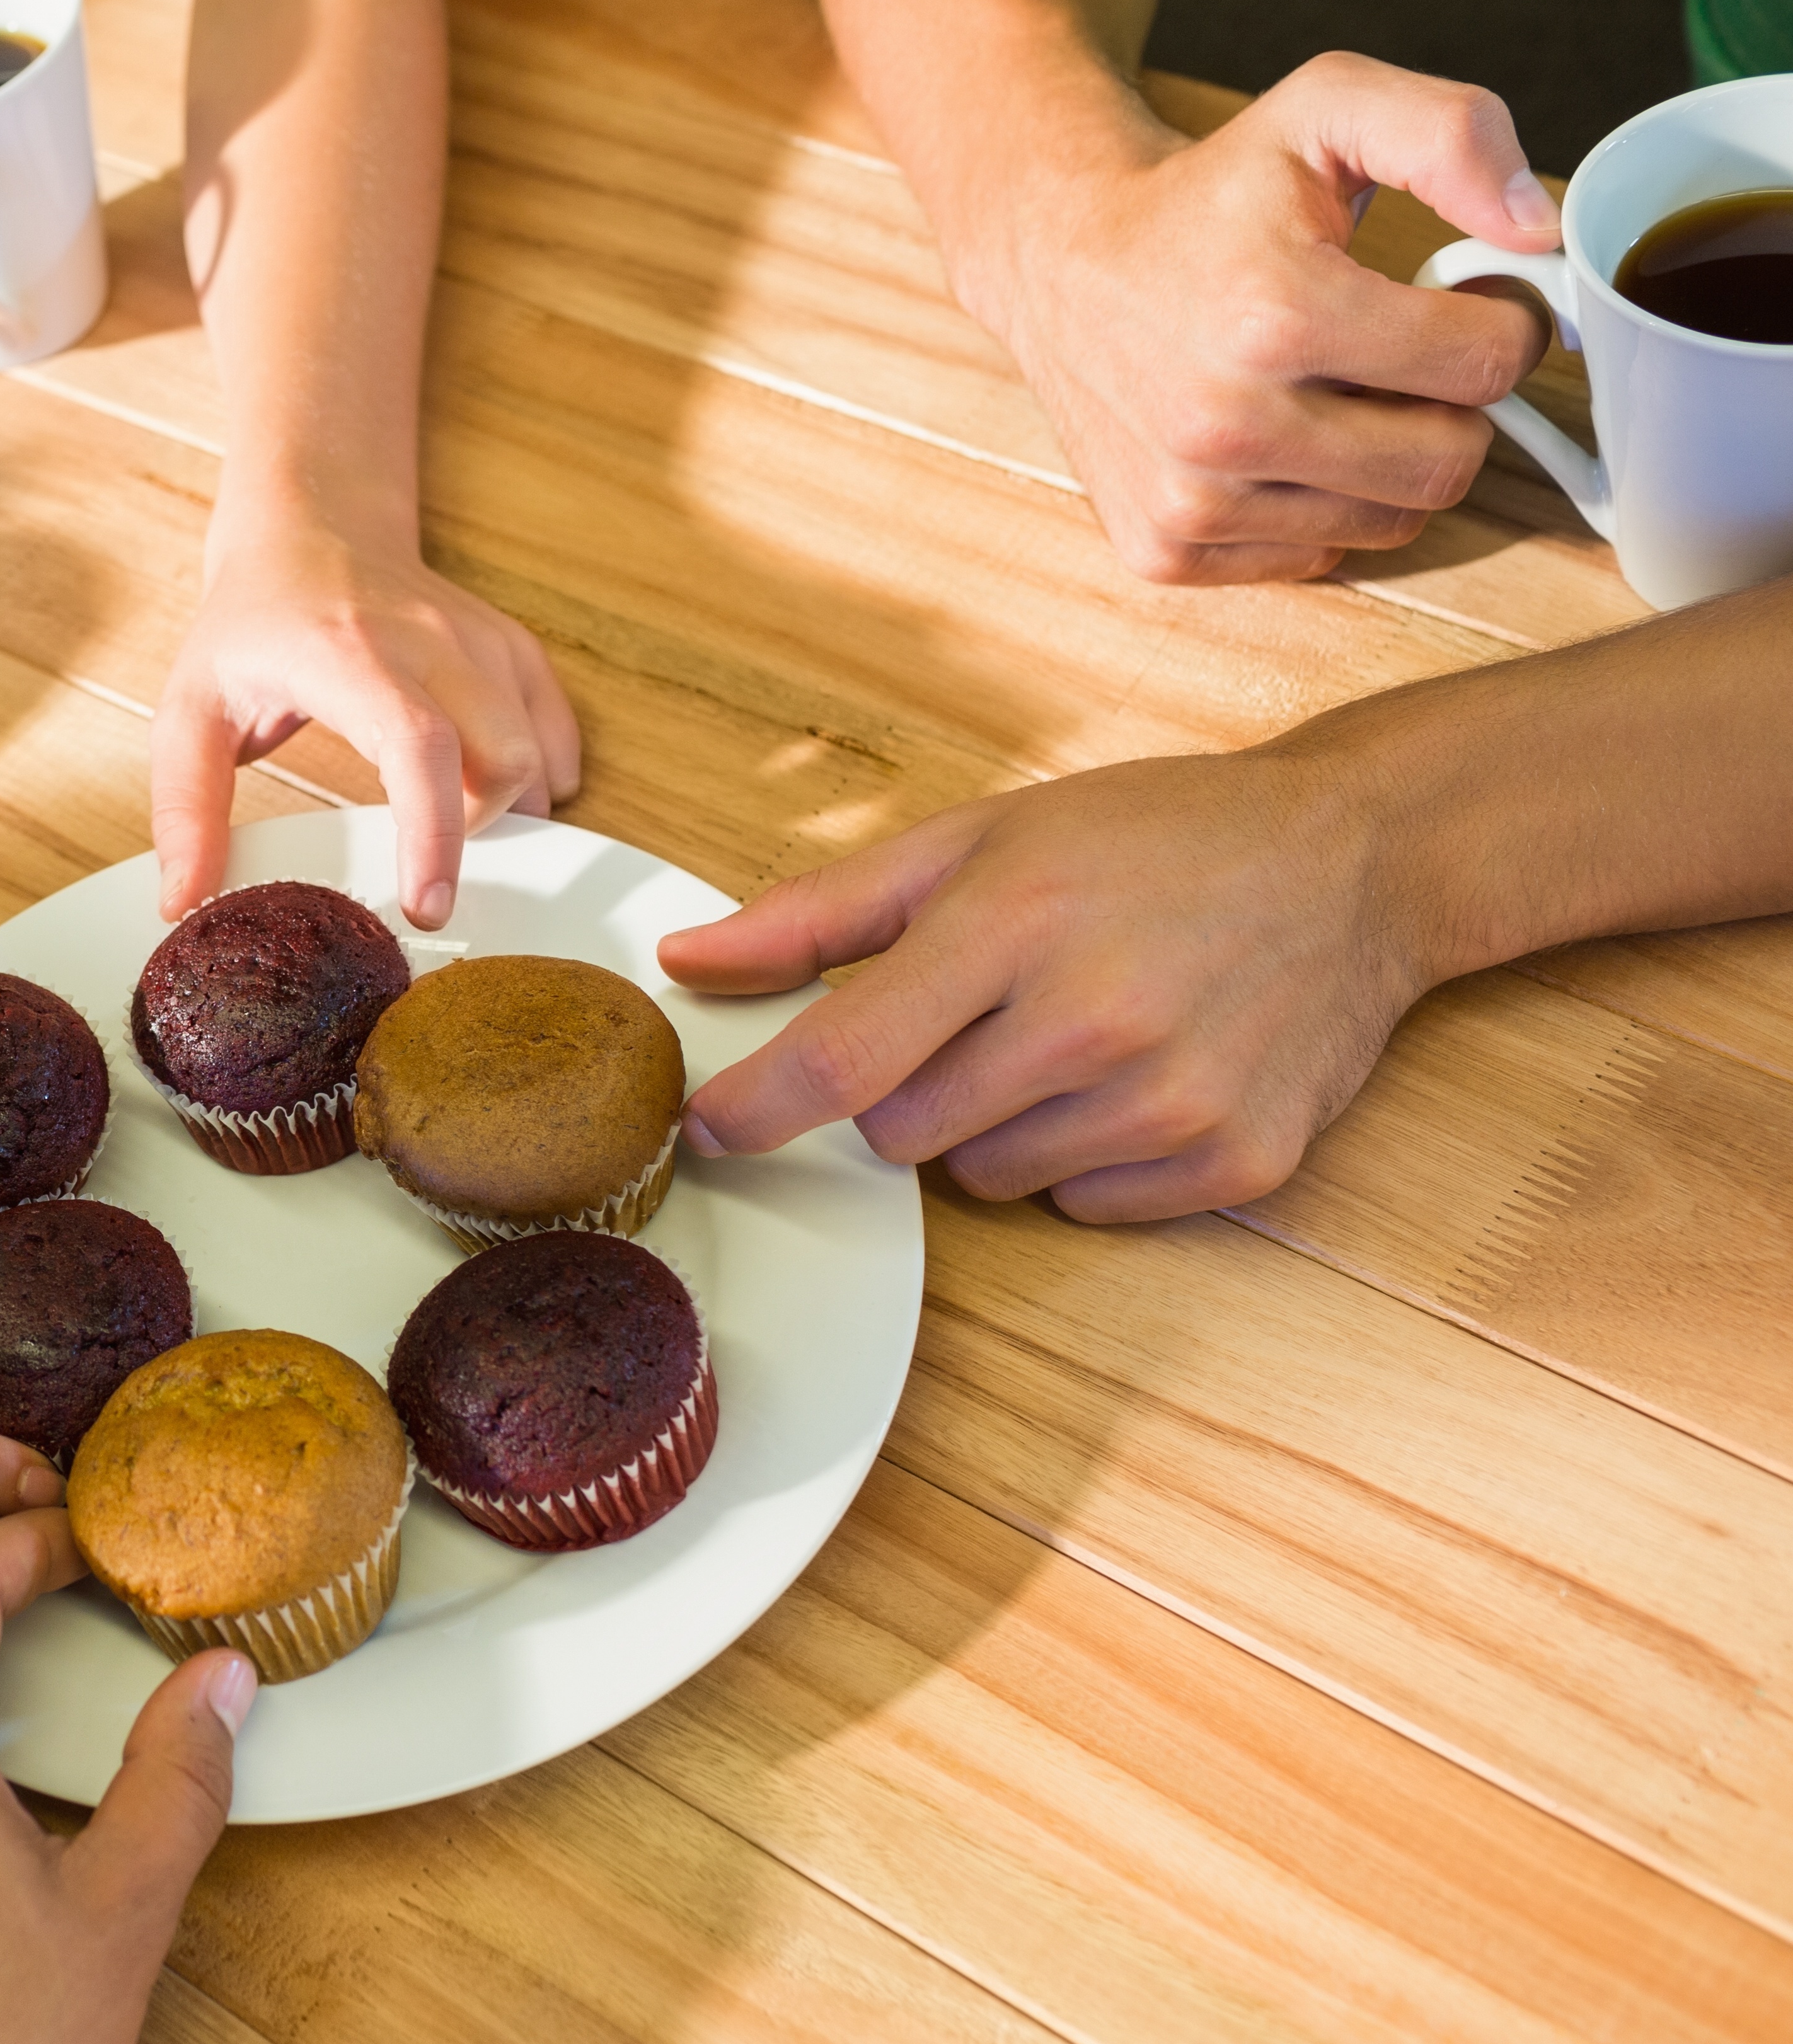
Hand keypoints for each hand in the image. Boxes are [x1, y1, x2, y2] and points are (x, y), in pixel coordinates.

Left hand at [150, 514, 576, 929]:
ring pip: (534, 747)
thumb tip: (184, 902)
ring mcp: (477, 638)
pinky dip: (540, 772)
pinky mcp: (507, 644)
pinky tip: (497, 793)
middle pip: (502, 757)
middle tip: (421, 863)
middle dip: (474, 833)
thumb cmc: (251, 624)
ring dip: (503, 806)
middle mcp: (428, 640)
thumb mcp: (189, 710)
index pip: (418, 746)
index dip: (434, 834)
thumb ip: (185, 808)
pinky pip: (553, 723)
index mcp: (348, 656)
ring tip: (445, 824)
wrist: (311, 527)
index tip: (427, 906)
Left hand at [661, 738, 1426, 1220]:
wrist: (1358, 861)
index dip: (753, 1106)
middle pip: (900, 1133)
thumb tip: (686, 963)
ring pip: (987, 1179)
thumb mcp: (976, 838)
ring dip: (995, 1124)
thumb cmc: (1152, 840)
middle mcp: (1093, 1022)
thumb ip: (817, 911)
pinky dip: (1084, 1157)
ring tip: (1071, 1034)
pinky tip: (1136, 1075)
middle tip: (978, 1017)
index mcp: (1014, 924)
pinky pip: (1081, 1205)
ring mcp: (1170, 1101)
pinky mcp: (1232, 1160)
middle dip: (906, 1088)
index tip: (706, 1125)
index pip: (840, 1059)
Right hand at [962, 52, 1560, 583]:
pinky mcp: (1166, 548)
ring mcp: (1190, 501)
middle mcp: (1224, 424)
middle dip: (1453, 404)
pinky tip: (1279, 440)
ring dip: (1391, 458)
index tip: (1465, 299)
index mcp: (1274, 312)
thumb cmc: (1206, 195)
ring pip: (1392, 522)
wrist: (1056, 262)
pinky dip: (1321, 504)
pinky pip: (1317, 556)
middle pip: (1450, 461)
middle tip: (1408, 354)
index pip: (1487, 363)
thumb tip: (1539, 231)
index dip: (1503, 322)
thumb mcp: (1327, 106)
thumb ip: (1452, 135)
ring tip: (1340, 392)